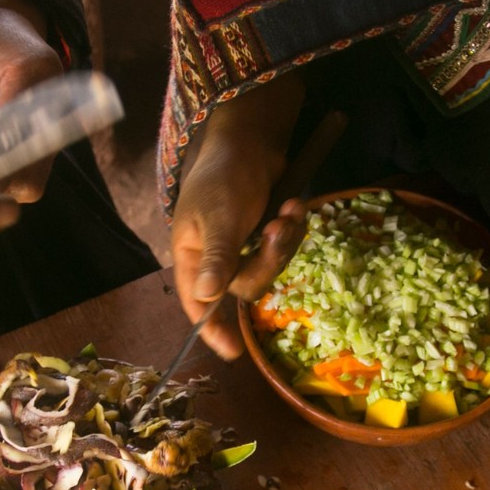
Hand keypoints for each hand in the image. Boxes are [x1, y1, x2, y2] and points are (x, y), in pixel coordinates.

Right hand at [169, 73, 309, 359]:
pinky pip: (284, 248)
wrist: (249, 136)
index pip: (197, 303)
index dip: (212, 329)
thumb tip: (207, 298)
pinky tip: (295, 205)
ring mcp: (242, 244)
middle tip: (279, 226)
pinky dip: (293, 228)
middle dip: (268, 259)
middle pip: (246, 285)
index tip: (231, 352)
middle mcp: (216, 256)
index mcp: (193, 255)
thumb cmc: (223, 173)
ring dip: (286, 240)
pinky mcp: (263, 232)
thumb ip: (217, 257)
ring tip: (291, 207)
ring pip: (269, 266)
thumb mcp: (219, 215)